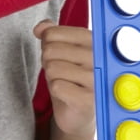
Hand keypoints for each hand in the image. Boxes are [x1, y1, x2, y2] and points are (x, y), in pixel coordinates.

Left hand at [35, 23, 95, 139]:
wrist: (79, 112)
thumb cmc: (71, 79)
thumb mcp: (60, 53)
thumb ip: (51, 35)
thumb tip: (40, 28)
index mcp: (94, 41)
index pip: (53, 33)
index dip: (46, 43)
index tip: (58, 53)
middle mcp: (99, 58)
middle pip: (50, 50)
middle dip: (48, 62)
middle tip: (60, 71)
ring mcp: (96, 79)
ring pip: (52, 68)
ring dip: (52, 78)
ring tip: (64, 82)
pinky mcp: (89, 99)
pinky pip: (57, 87)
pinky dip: (56, 91)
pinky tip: (66, 94)